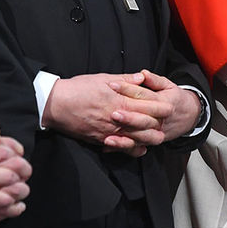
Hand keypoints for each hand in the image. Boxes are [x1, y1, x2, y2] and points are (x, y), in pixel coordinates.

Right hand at [42, 73, 172, 156]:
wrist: (56, 104)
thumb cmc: (78, 88)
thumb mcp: (102, 78)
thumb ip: (124, 80)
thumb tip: (141, 78)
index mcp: (119, 101)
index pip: (147, 106)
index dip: (160, 108)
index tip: (170, 107)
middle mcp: (116, 119)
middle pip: (145, 125)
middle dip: (158, 124)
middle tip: (168, 123)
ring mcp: (109, 132)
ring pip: (135, 139)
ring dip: (148, 139)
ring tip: (158, 137)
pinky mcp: (100, 140)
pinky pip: (120, 148)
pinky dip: (132, 148)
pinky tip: (139, 148)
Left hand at [104, 70, 201, 152]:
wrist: (189, 116)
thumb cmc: (175, 98)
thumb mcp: (168, 85)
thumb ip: (154, 80)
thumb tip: (143, 74)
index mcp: (164, 102)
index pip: (143, 94)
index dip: (128, 89)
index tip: (113, 85)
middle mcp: (160, 119)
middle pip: (143, 118)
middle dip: (128, 116)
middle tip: (112, 113)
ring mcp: (156, 132)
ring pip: (141, 136)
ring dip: (124, 136)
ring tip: (109, 135)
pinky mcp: (151, 140)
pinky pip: (137, 145)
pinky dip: (122, 146)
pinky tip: (109, 143)